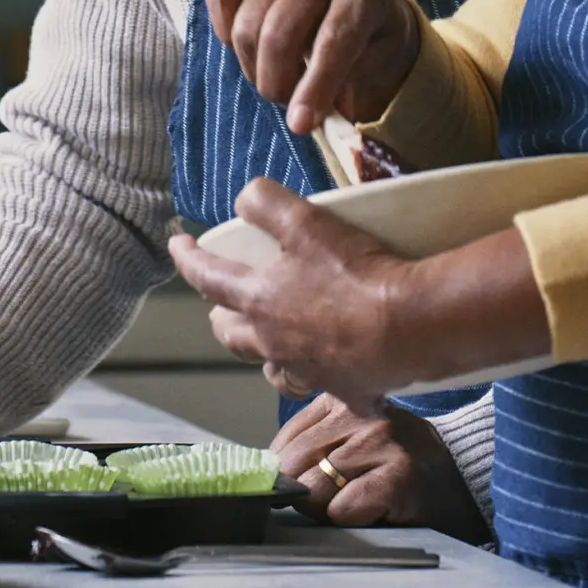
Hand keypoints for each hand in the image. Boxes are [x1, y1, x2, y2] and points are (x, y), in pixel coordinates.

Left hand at [171, 178, 412, 411]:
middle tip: (223, 299)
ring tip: (271, 337)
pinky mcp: (343, 388)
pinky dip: (320, 376)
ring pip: (268, 366)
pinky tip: (334, 367)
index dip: (187, 257)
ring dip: (262, 350)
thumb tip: (243, 199)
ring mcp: (306, 370)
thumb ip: (267, 204)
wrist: (410, 327)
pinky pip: (323, 386)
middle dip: (220, 314)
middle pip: (229, 333)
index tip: (177, 242)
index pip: (206, 277)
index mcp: (259, 300)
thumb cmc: (356, 274)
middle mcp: (273, 342)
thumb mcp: (307, 221)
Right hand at [206, 0, 419, 133]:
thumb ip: (342, 91)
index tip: (300, 124)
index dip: (314, 87)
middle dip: (277, 84)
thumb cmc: (364, 39)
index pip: (332, 40)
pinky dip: (226, 33)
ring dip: (254, 68)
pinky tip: (251, 47)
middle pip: (279, 35)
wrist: (358, 2)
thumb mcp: (369, 65)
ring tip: (275, 78)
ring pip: (246, 27)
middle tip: (285, 102)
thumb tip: (309, 122)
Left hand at [273, 394, 487, 543]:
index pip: (286, 439)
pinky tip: (370, 508)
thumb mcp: (353, 433)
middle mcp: (362, 411)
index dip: (286, 471)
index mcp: (345, 396)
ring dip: (323, 509)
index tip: (303, 481)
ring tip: (351, 501)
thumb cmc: (395, 459)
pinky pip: (342, 508)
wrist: (456, 478)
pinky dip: (346, 518)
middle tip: (329, 499)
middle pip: (294, 464)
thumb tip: (266, 470)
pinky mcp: (398, 474)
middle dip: (300, 493)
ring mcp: (381, 440)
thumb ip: (315, 439)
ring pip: (313, 489)